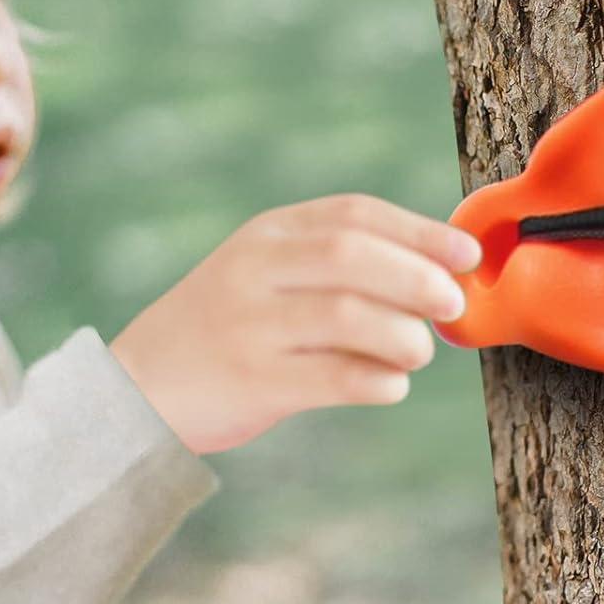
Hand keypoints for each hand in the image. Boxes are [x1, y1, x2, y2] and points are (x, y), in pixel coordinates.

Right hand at [109, 193, 481, 453]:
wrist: (136, 388)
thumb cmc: (224, 332)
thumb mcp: (264, 276)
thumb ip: (334, 270)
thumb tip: (438, 279)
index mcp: (267, 235)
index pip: (354, 214)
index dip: (420, 231)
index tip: (467, 254)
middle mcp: (255, 270)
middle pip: (353, 255)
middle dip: (418, 277)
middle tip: (452, 304)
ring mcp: (250, 325)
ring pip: (347, 315)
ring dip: (402, 334)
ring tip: (418, 352)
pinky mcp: (252, 382)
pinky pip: (333, 377)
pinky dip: (377, 381)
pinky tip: (391, 386)